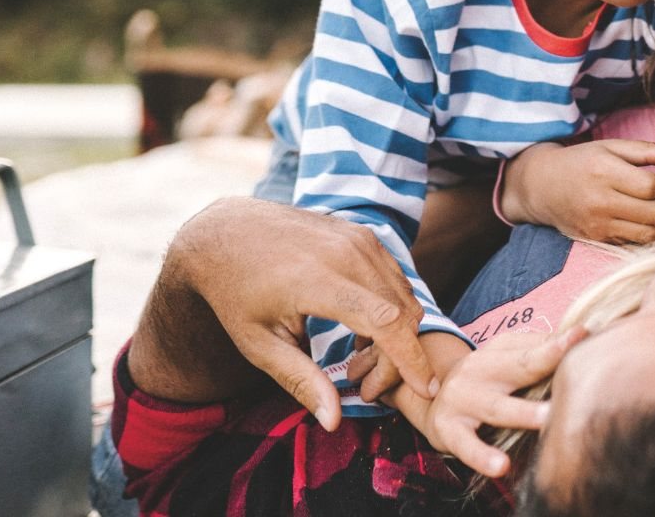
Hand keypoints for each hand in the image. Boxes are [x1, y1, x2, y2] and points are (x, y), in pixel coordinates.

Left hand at [169, 197, 435, 430]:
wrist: (228, 232)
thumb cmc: (236, 293)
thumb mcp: (258, 344)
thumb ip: (301, 381)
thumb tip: (334, 422)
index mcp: (318, 281)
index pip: (385, 322)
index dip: (411, 359)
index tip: (426, 389)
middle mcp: (347, 253)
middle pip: (402, 314)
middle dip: (398, 357)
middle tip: (365, 385)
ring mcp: (359, 239)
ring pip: (404, 295)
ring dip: (396, 334)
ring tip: (358, 359)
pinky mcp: (364, 235)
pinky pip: (394, 278)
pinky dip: (391, 309)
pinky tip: (361, 330)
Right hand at [405, 328, 583, 477]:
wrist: (426, 400)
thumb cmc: (483, 381)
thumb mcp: (502, 361)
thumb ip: (536, 352)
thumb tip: (580, 340)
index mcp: (497, 351)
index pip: (532, 346)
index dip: (557, 343)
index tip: (583, 335)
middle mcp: (478, 369)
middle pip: (517, 367)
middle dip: (544, 363)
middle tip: (575, 369)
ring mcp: (461, 398)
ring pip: (497, 407)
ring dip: (523, 413)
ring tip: (548, 419)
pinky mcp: (446, 429)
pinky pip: (466, 445)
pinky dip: (482, 456)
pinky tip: (501, 466)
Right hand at [500, 139, 654, 242]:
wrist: (542, 187)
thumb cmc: (583, 162)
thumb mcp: (611, 147)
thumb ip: (646, 150)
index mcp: (605, 173)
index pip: (652, 187)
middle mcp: (601, 202)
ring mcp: (599, 225)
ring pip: (649, 235)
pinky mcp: (598, 240)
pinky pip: (636, 243)